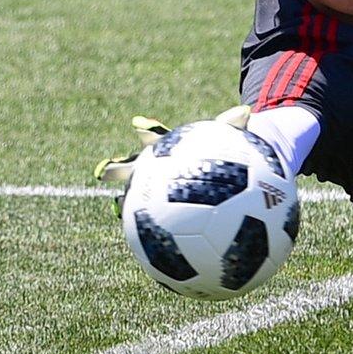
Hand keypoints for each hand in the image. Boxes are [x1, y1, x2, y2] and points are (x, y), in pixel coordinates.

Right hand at [94, 106, 251, 216]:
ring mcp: (152, 190)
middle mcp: (153, 169)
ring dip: (124, 202)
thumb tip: (246, 111)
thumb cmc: (214, 155)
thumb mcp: (225, 139)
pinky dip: (149, 230)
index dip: (147, 132)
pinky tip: (148, 242)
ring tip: (118, 208)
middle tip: (106, 172)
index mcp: (167, 149)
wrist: (208, 176)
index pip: (155, 138)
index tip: (140, 127)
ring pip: (134, 196)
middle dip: (117, 168)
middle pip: (131, 166)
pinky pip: (151, 222)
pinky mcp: (157, 211)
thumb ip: (232, 127)